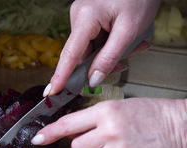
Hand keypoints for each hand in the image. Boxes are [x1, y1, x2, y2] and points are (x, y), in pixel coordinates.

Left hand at [31, 98, 186, 147]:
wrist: (181, 127)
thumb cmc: (152, 114)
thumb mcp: (119, 107)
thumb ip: (94, 119)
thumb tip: (72, 132)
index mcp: (106, 112)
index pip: (68, 124)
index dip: (49, 133)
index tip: (37, 139)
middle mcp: (109, 131)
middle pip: (75, 147)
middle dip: (81, 146)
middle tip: (97, 140)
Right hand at [43, 0, 159, 96]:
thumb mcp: (129, 30)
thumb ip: (110, 57)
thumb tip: (93, 79)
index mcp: (85, 17)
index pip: (70, 54)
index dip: (61, 76)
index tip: (51, 92)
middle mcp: (79, 16)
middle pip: (82, 54)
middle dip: (102, 63)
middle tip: (125, 63)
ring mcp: (83, 16)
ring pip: (90, 49)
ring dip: (110, 54)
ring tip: (135, 46)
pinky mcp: (89, 18)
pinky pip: (95, 40)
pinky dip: (110, 46)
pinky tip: (127, 41)